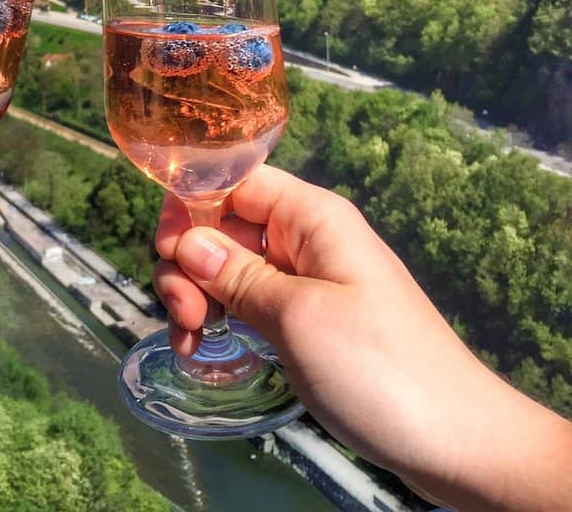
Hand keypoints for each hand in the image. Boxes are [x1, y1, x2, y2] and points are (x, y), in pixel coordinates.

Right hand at [154, 165, 571, 511]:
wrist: (455, 441)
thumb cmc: (379, 367)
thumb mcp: (298, 316)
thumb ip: (236, 274)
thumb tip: (184, 240)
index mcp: (311, 215)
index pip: (233, 179)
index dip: (190, 205)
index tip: (165, 251)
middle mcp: (305, 237)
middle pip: (223, 223)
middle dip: (189, 261)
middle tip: (183, 316)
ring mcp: (306, 280)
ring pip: (229, 266)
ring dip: (197, 295)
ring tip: (190, 339)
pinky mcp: (306, 319)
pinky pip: (248, 301)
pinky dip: (219, 318)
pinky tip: (202, 348)